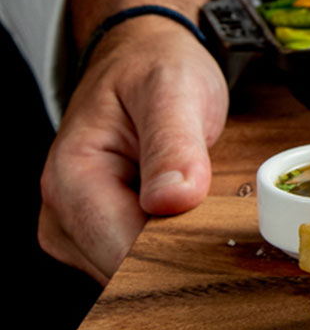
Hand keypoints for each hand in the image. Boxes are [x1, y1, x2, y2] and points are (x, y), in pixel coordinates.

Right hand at [37, 0, 224, 282]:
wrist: (142, 56)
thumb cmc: (156, 68)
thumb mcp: (173, 91)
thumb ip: (173, 145)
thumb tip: (173, 200)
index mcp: (72, 177)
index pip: (120, 252)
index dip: (175, 255)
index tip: (224, 244)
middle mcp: (62, 211)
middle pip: (125, 270)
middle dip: (179, 256)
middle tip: (227, 223)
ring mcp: (75, 228)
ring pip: (131, 273)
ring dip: (176, 254)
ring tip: (207, 210)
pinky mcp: (96, 234)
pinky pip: (135, 262)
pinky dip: (170, 247)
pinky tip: (192, 219)